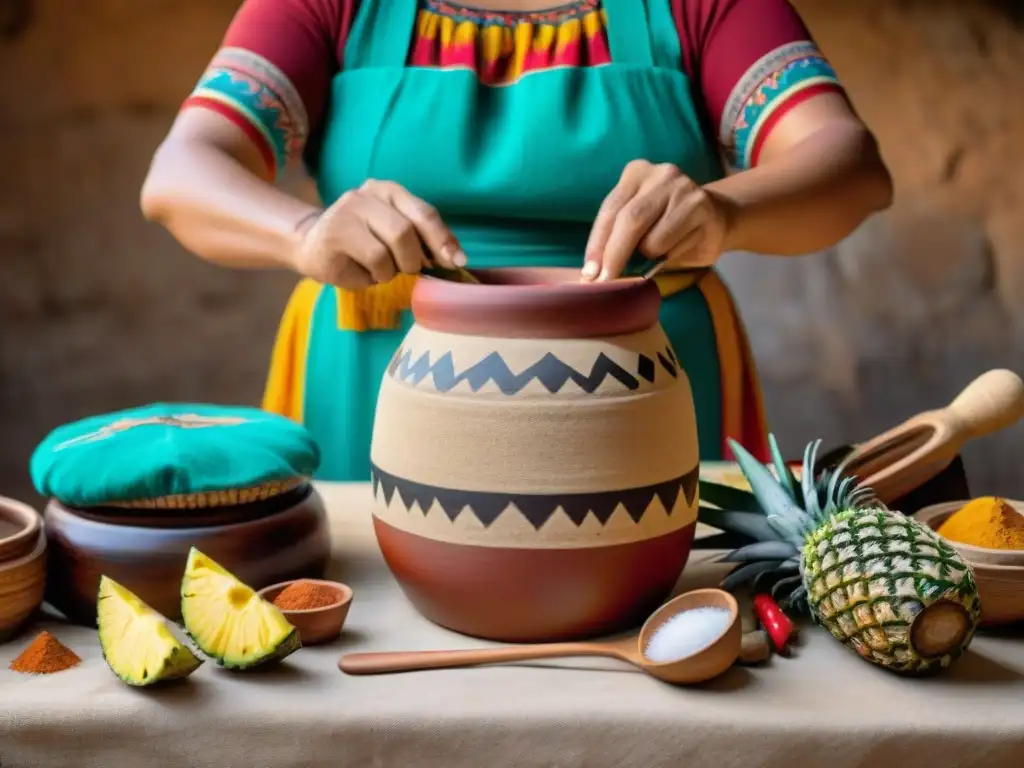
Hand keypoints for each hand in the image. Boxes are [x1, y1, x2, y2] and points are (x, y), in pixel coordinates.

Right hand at [291, 180, 464, 288]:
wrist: (312, 245)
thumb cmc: (363, 243)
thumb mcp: (396, 234)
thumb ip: (423, 238)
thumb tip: (456, 258)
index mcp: (389, 191)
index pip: (424, 212)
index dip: (442, 239)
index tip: (456, 261)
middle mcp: (367, 195)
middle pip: (406, 232)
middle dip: (412, 260)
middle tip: (405, 270)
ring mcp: (346, 213)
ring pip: (387, 251)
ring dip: (391, 271)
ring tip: (379, 270)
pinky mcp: (333, 237)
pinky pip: (369, 263)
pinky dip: (373, 276)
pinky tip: (362, 271)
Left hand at [583, 160, 730, 280]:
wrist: (716, 218)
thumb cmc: (666, 225)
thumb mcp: (637, 222)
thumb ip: (617, 237)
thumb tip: (593, 273)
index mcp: (636, 173)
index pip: (610, 210)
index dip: (597, 244)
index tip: (589, 273)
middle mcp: (661, 175)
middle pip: (630, 220)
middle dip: (614, 255)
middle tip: (605, 281)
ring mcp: (685, 189)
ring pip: (652, 240)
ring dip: (647, 258)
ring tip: (656, 254)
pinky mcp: (703, 210)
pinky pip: (674, 247)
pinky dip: (666, 258)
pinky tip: (677, 248)